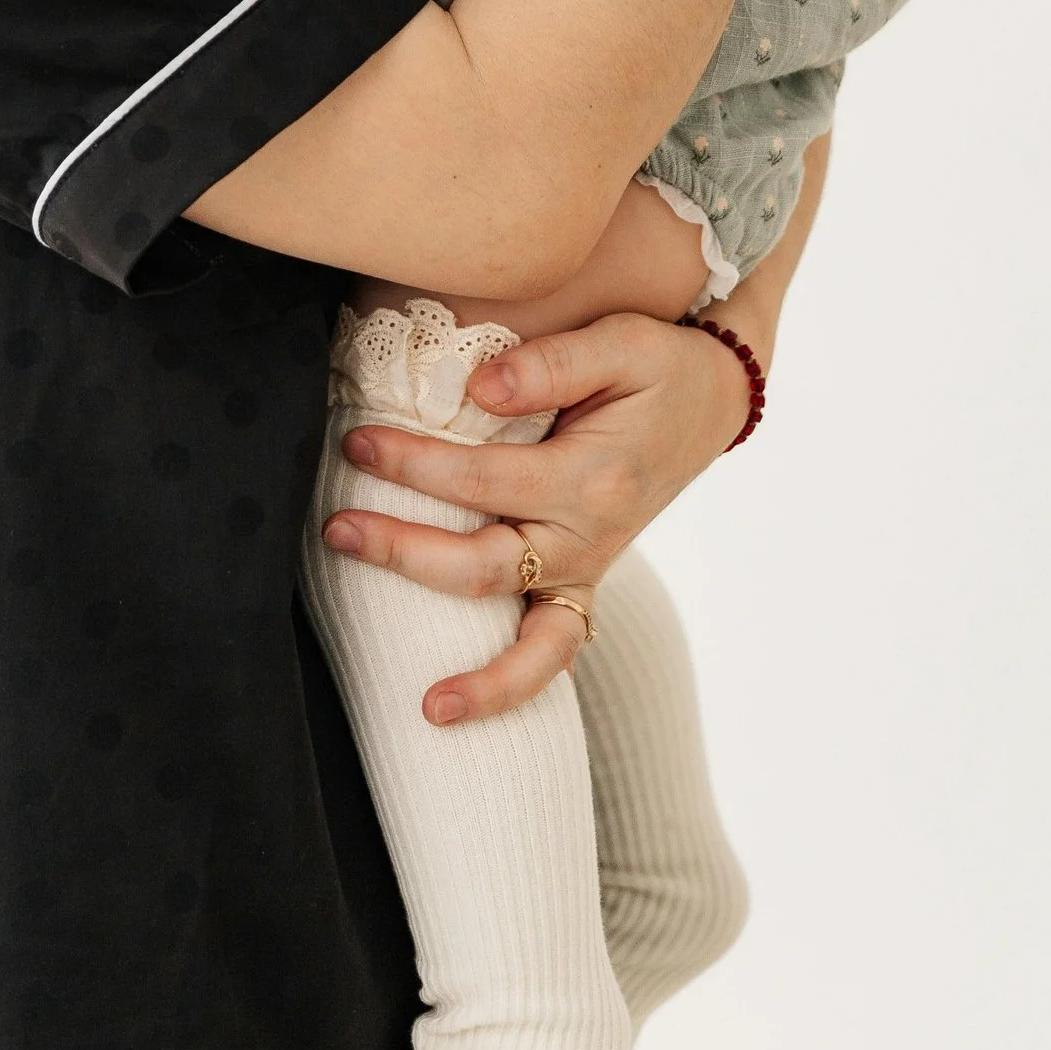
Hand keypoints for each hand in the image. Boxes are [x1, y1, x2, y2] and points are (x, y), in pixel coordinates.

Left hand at [319, 311, 754, 723]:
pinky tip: (468, 706)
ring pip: (537, 648)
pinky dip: (518, 684)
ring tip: (427, 707)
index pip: (482, 481)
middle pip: (486, 568)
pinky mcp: (584, 582)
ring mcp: (590, 569)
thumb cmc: (658, 366)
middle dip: (405, 553)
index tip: (359, 443)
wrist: (712, 398)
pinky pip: (557, 650)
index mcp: (592, 478)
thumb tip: (479, 388)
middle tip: (338, 529)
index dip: (413, 465)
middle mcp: (591, 538)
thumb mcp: (621, 342)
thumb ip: (550, 364)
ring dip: (482, 679)